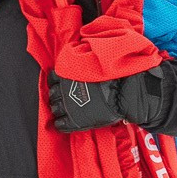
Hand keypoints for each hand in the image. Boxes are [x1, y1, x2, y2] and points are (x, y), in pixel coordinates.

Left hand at [49, 69, 167, 132]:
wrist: (124, 91)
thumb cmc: (113, 74)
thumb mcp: (95, 60)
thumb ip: (84, 61)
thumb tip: (82, 52)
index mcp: (66, 74)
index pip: (52, 78)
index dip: (57, 82)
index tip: (61, 84)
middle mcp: (64, 90)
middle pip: (52, 95)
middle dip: (58, 96)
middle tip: (66, 97)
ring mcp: (68, 105)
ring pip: (55, 109)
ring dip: (59, 109)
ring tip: (67, 109)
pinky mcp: (74, 120)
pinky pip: (60, 124)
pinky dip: (62, 123)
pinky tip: (67, 122)